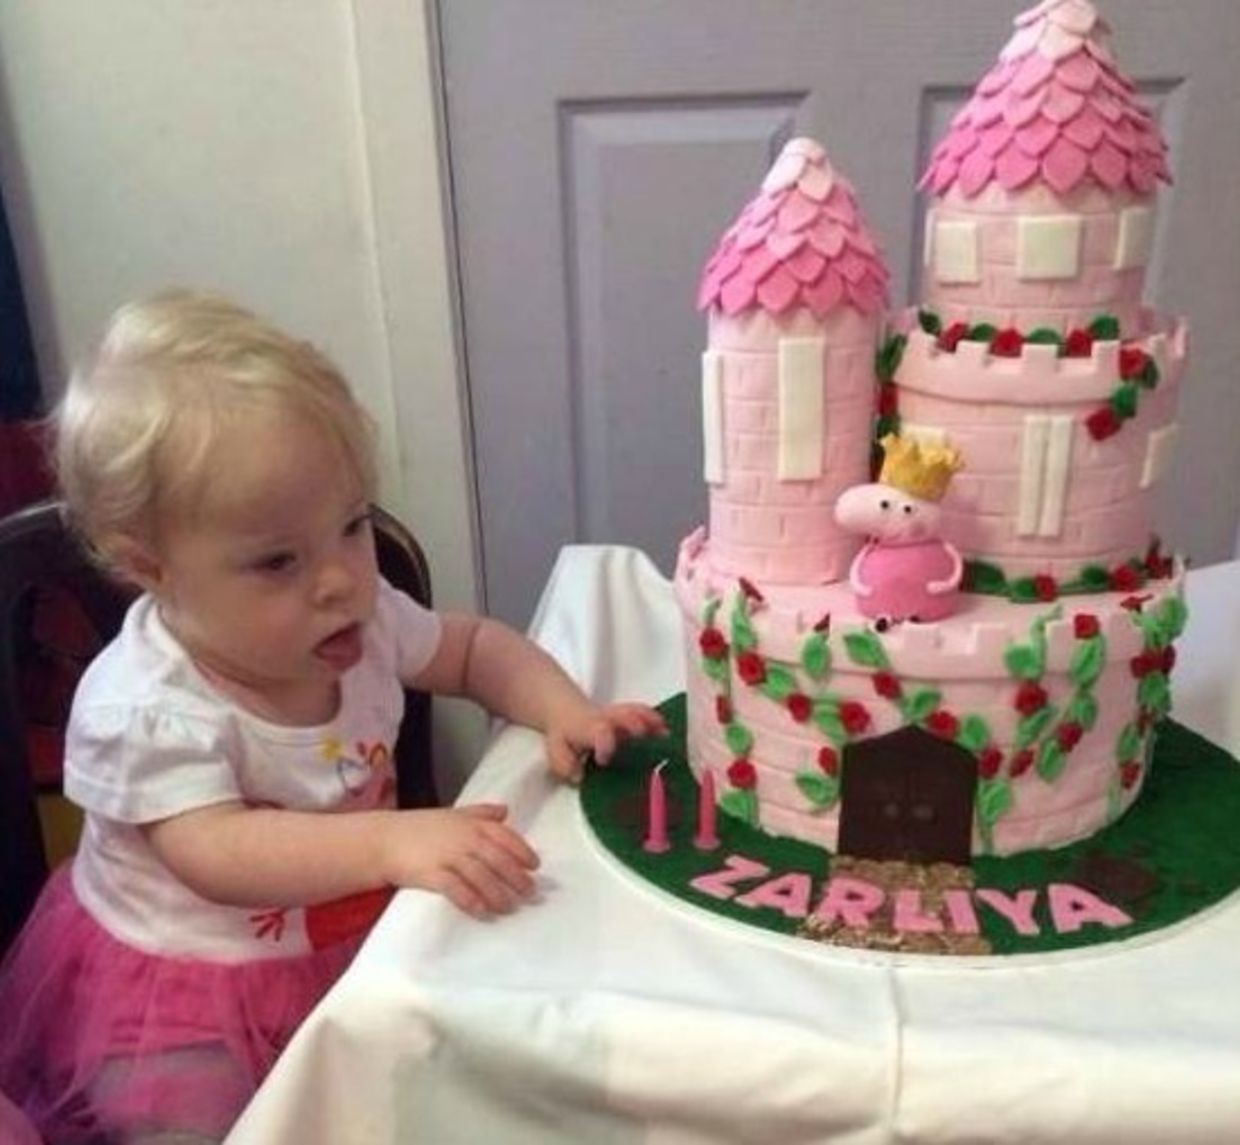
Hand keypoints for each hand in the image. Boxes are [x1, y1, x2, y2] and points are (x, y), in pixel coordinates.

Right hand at [379, 804, 539, 917]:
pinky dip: (473, 901)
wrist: (384, 839)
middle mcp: (464, 839)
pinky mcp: (432, 874)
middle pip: (498, 859)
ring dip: (498, 893)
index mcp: (471, 824)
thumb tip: (506, 810)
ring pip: (481, 876)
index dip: (522, 851)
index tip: (535, 866)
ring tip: (510, 907)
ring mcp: (448, 856)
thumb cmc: (421, 827)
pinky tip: (483, 911)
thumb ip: (481, 812)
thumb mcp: (453, 813)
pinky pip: (457, 889)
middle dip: (516, 877)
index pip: (505, 836)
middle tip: (529, 893)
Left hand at [545, 701, 667, 782]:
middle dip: (633, 723)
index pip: (598, 732)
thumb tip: (579, 775)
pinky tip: (667, 733)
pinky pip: (644, 714)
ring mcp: (618, 716)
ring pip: (635, 712)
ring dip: (650, 721)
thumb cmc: (565, 737)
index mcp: (588, 729)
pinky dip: (656, 722)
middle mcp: (606, 719)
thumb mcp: (556, 751)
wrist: (567, 712)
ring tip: (666, 734)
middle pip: (622, 715)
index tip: (604, 759)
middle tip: (643, 734)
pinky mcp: (629, 716)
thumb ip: (565, 764)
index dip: (604, 743)